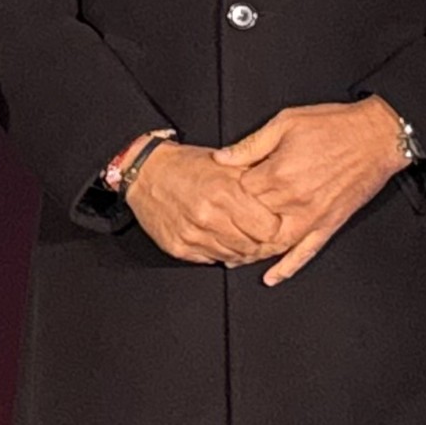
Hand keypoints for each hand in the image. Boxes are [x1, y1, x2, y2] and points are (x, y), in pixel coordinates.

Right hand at [123, 142, 284, 266]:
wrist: (145, 172)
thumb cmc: (185, 166)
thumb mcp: (225, 164)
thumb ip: (254, 181)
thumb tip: (280, 199)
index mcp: (225, 192)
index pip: (268, 228)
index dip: (277, 228)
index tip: (277, 225)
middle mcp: (208, 216)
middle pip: (253, 246)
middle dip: (263, 243)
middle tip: (264, 237)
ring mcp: (192, 235)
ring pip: (234, 257)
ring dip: (243, 251)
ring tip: (245, 239)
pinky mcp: (179, 247)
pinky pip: (212, 260)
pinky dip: (222, 253)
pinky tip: (224, 241)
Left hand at [224, 97, 411, 286]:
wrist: (377, 136)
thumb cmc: (336, 126)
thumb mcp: (286, 122)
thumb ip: (251, 145)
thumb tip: (222, 159)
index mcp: (279, 173)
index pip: (239, 192)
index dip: (226, 190)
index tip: (220, 189)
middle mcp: (293, 200)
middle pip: (251, 220)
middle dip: (235, 222)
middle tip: (220, 224)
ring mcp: (311, 217)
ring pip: (274, 244)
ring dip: (252, 252)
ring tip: (233, 256)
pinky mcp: (328, 225)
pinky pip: (305, 253)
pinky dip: (287, 267)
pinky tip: (271, 277)